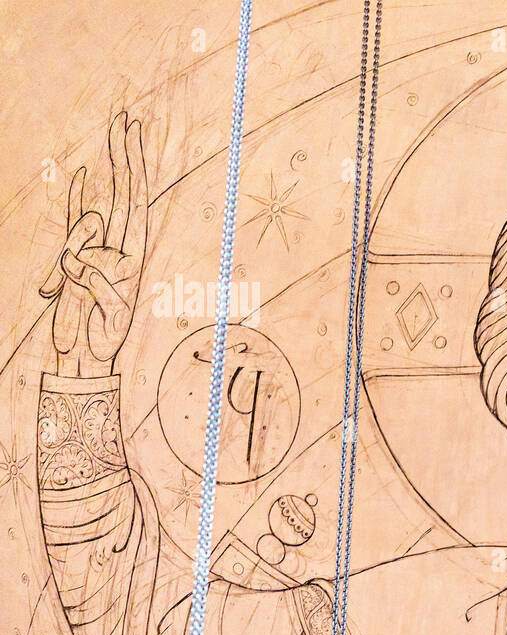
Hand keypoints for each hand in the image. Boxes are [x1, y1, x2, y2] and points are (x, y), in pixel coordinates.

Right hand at [40, 111, 147, 376]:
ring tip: (112, 160)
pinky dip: (78, 197)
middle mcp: (118, 242)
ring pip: (95, 205)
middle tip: (126, 115)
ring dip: (97, 190)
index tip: (132, 132)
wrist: (87, 353)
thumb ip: (96, 279)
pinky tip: (84, 173)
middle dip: (125, 152)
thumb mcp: (108, 308)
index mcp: (133, 249)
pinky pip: (76, 220)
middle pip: (124, 189)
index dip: (134, 164)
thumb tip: (81, 253)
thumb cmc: (102, 335)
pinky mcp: (78, 254)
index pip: (135, 197)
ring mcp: (98, 246)